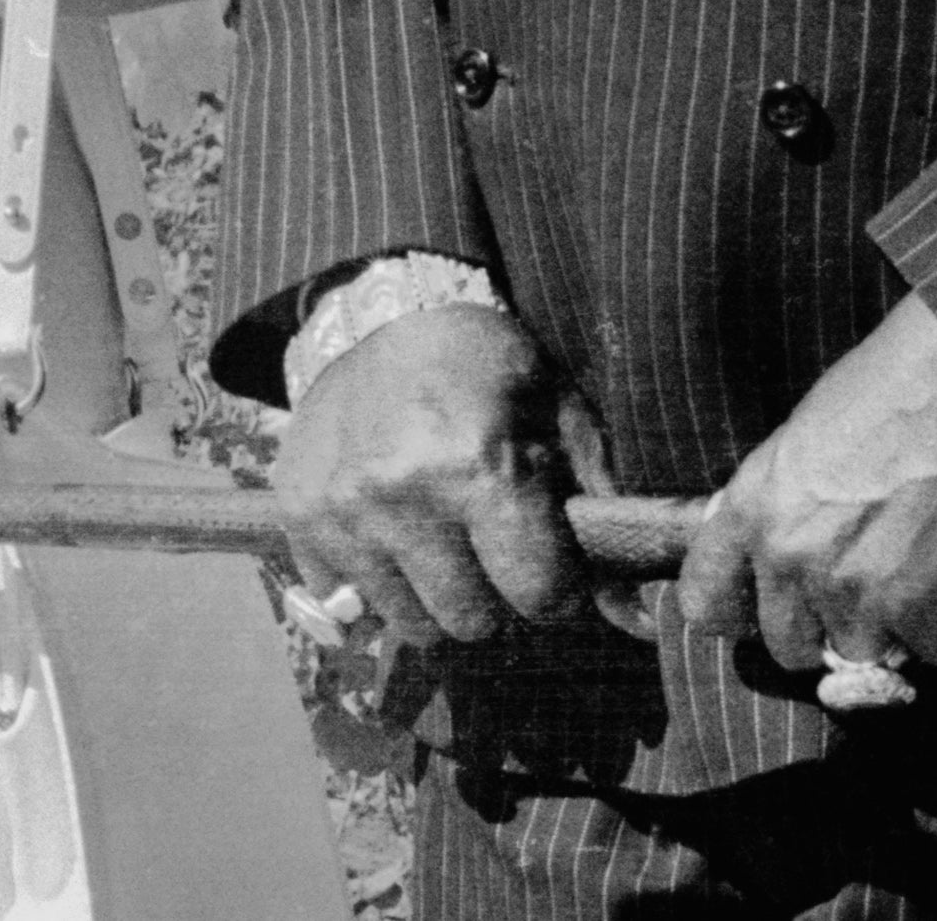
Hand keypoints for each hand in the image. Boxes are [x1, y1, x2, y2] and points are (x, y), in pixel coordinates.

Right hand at [274, 297, 590, 643]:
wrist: (382, 314)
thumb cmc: (488, 368)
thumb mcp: (563, 415)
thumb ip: (600, 510)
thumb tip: (637, 615)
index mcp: (482, 468)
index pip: (538, 596)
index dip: (557, 590)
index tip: (551, 567)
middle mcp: (405, 495)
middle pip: (471, 621)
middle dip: (494, 597)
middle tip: (493, 552)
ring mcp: (344, 508)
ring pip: (409, 622)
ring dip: (433, 597)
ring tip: (443, 545)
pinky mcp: (299, 512)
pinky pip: (345, 598)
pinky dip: (372, 582)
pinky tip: (389, 537)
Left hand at [676, 296, 936, 685]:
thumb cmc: (892, 393)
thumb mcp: (802, 442)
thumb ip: (782, 508)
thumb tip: (780, 562)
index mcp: (752, 508)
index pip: (705, 603)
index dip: (739, 615)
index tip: (768, 609)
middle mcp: (790, 556)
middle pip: (790, 648)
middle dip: (830, 627)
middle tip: (871, 584)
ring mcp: (854, 589)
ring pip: (865, 654)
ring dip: (898, 625)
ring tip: (924, 563)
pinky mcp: (922, 610)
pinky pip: (935, 651)